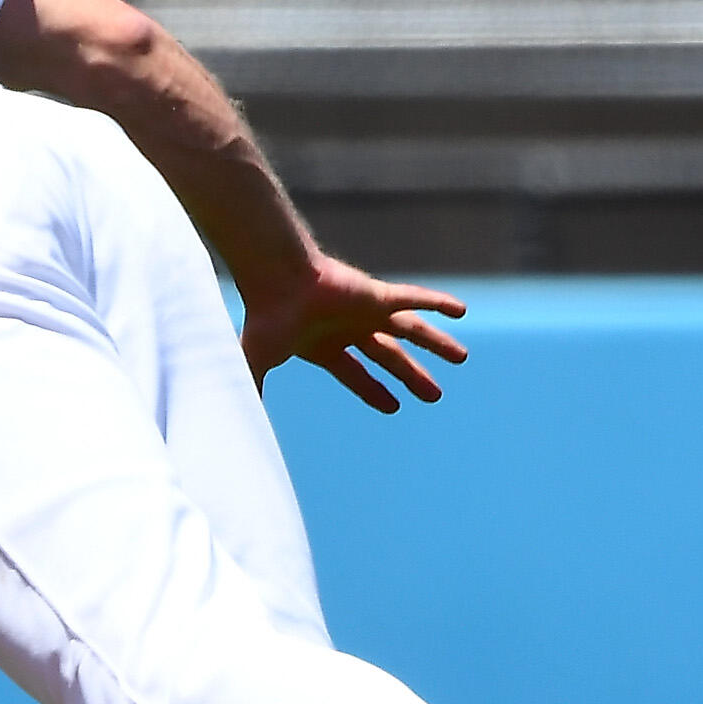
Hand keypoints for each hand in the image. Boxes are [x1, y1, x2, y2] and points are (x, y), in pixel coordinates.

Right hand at [238, 251, 469, 413]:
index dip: (374, 391)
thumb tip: (241, 421)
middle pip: (389, 357)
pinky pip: (414, 300)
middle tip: (434, 396)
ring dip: (435, 344)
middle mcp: (349, 329)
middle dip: (411, 376)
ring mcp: (365, 311)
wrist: (276, 282)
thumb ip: (253, 388)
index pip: (355, 373)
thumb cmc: (266, 318)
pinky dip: (437, 304)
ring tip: (461, 359)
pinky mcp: (376, 295)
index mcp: (324, 347)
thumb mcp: (258, 361)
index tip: (394, 407)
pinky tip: (461, 312)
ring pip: (409, 331)